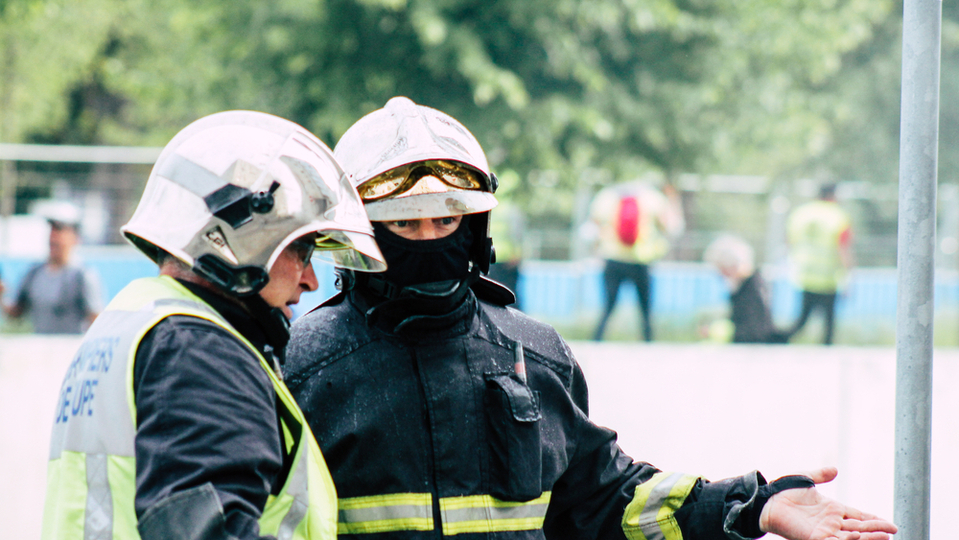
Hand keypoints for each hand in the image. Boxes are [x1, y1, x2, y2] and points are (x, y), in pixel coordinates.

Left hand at [759, 467, 896, 539]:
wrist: (767, 500)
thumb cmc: (783, 491)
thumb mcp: (806, 479)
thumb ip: (820, 475)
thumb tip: (835, 469)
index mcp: (832, 509)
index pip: (859, 517)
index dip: (874, 520)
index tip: (891, 525)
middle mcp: (831, 522)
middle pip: (860, 528)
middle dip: (877, 530)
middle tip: (892, 532)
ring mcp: (824, 531)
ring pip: (852, 537)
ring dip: (868, 538)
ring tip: (885, 537)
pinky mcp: (814, 537)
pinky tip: (858, 536)